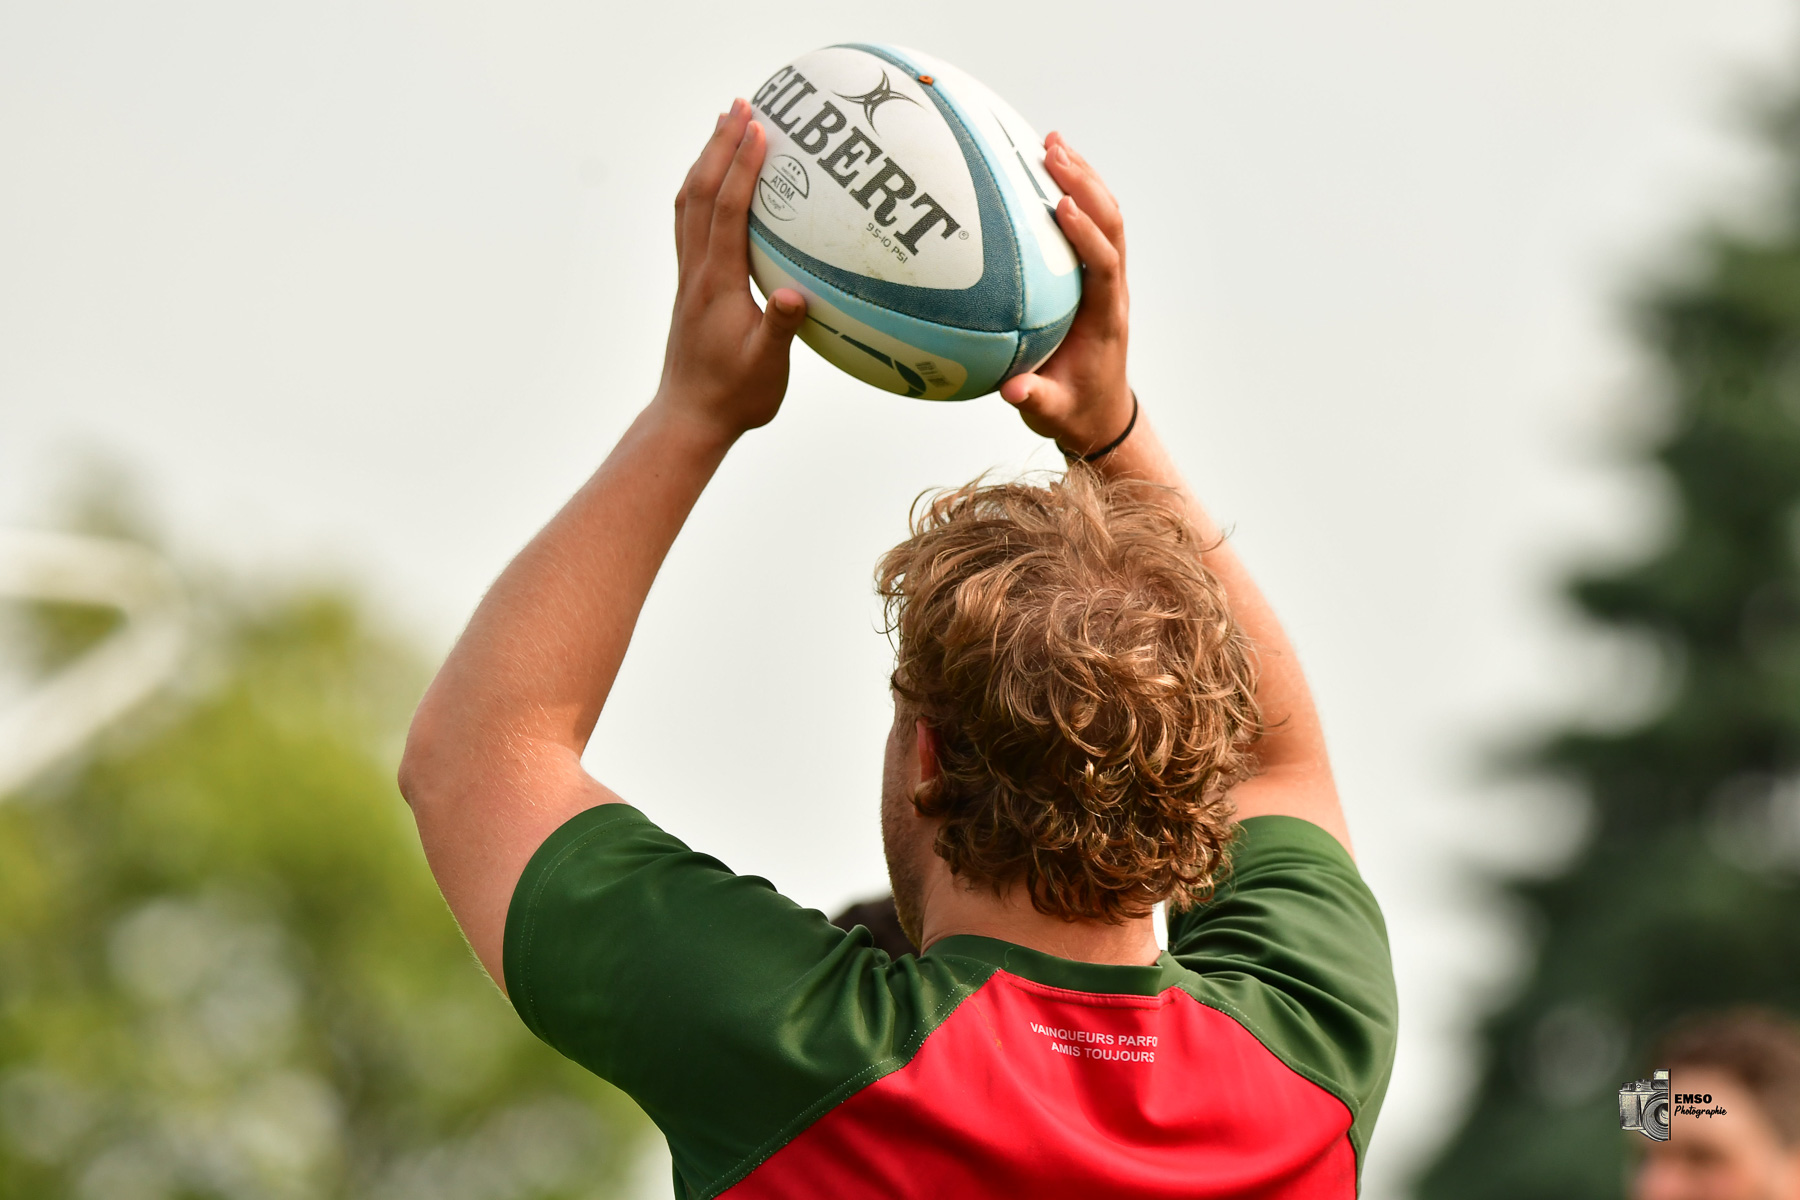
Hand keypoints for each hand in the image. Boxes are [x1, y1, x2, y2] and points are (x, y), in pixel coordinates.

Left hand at [655, 98, 807, 439]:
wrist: (689, 418)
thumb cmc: (735, 397)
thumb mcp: (767, 368)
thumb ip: (781, 329)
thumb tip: (796, 296)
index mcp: (716, 285)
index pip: (727, 212)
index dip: (742, 168)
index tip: (759, 128)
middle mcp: (696, 272)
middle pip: (700, 194)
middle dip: (720, 145)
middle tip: (740, 104)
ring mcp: (689, 277)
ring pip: (689, 204)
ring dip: (706, 160)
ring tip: (724, 125)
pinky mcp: (691, 286)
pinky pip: (690, 223)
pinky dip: (700, 190)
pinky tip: (714, 182)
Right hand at [998, 132, 1132, 454]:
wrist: (1101, 414)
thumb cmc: (1073, 412)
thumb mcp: (1053, 413)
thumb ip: (1034, 399)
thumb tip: (1011, 390)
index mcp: (1105, 318)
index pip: (1102, 265)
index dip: (1086, 234)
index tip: (1062, 205)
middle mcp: (1111, 291)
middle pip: (1110, 225)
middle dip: (1084, 184)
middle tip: (1052, 150)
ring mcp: (1105, 280)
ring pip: (1104, 217)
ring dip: (1081, 178)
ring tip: (1050, 141)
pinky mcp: (1092, 277)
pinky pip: (1087, 226)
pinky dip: (1072, 193)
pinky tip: (1043, 169)